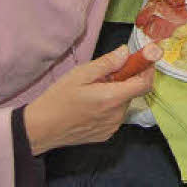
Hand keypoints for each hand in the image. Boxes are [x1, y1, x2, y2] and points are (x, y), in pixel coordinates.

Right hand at [23, 45, 157, 154]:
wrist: (39, 129)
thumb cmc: (58, 99)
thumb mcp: (80, 74)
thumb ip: (107, 63)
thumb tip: (126, 52)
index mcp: (112, 99)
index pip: (144, 83)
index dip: (147, 69)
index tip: (142, 60)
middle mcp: (116, 115)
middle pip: (133, 92)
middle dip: (124, 80)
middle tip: (104, 75)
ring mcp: (112, 127)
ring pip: (124, 103)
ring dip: (116, 93)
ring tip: (93, 91)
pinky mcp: (105, 135)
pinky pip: (115, 115)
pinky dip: (110, 106)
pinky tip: (91, 105)